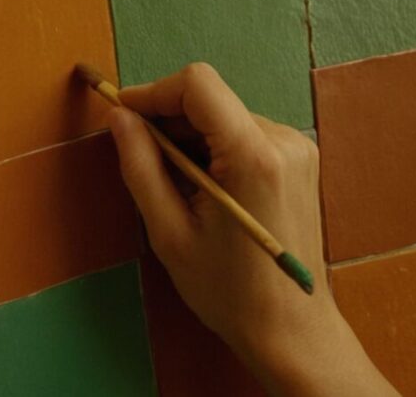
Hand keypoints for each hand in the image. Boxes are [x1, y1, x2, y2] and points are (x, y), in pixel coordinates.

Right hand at [108, 64, 397, 395]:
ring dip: (189, 137)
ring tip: (174, 186)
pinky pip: (241, 132)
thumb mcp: (169, 232)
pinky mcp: (297, 157)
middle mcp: (281, 140)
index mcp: (252, 156)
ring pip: (222, 116)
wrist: (291, 329)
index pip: (197, 85)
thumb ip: (141, 165)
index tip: (122, 114)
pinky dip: (212, 148)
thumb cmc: (228, 290)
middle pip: (209, 100)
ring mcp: (295, 147)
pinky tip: (202, 189)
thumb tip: (118, 117)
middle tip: (140, 158)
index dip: (153, 91)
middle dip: (167, 120)